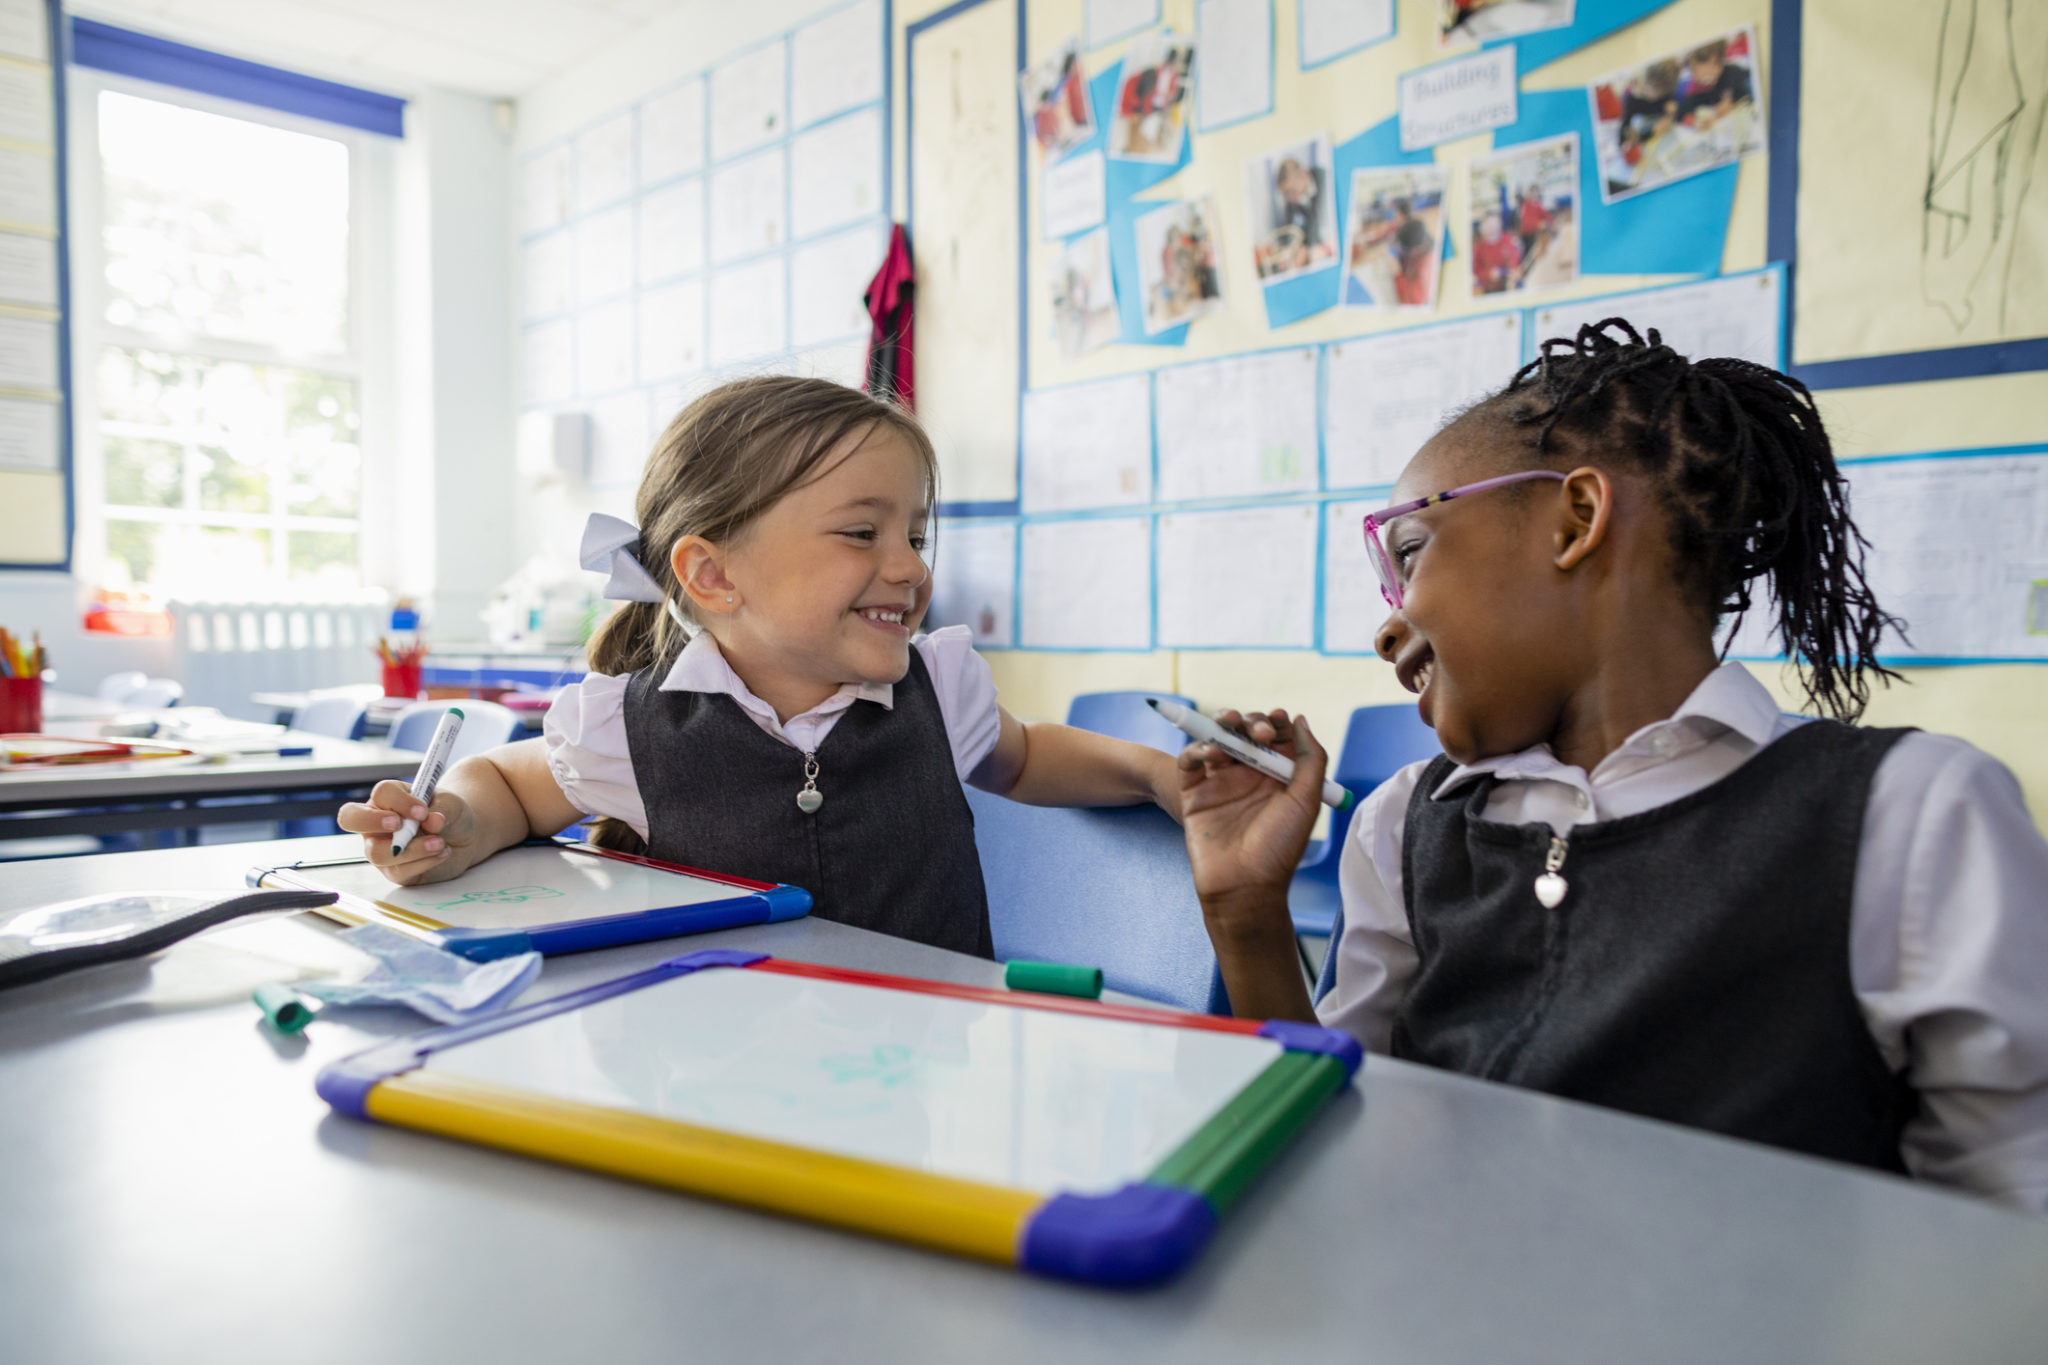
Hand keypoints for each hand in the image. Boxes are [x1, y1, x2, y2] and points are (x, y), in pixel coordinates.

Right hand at [336, 779, 480, 885]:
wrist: (463, 836)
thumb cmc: (448, 813)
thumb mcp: (451, 804)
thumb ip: (442, 809)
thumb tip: (433, 821)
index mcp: (387, 798)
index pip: (381, 794)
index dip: (400, 802)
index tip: (423, 811)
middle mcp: (376, 822)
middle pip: (350, 818)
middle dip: (372, 821)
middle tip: (398, 824)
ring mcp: (380, 847)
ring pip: (377, 852)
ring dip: (411, 849)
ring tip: (439, 843)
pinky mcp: (393, 870)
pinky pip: (399, 871)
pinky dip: (424, 862)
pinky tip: (442, 853)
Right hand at [1177, 709, 1325, 935]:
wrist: (1244, 886)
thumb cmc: (1279, 848)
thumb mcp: (1306, 801)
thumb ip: (1310, 759)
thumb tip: (1300, 720)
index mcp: (1278, 778)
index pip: (1275, 738)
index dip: (1275, 722)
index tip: (1278, 719)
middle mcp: (1249, 776)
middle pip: (1245, 733)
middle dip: (1251, 723)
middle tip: (1259, 734)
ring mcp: (1220, 782)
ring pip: (1217, 738)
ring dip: (1222, 724)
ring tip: (1229, 723)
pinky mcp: (1194, 792)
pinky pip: (1190, 760)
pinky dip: (1197, 747)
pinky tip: (1211, 752)